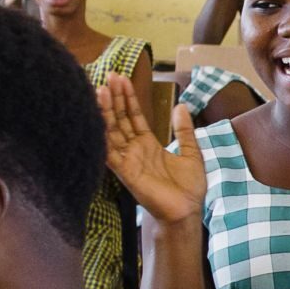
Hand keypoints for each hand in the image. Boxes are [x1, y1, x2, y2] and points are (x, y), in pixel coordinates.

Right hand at [99, 73, 205, 222]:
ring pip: (113, 131)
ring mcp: (128, 160)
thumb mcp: (192, 152)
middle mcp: (134, 150)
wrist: (187, 212)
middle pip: (121, 119)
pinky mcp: (125, 172)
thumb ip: (184, 130)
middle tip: (108, 76)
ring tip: (101, 90)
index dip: (128, 97)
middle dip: (114, 98)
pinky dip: (103, 136)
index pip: (134, 116)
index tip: (121, 78)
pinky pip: (110, 152)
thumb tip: (181, 105)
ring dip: (107, 111)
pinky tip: (97, 120)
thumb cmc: (188, 188)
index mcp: (148, 144)